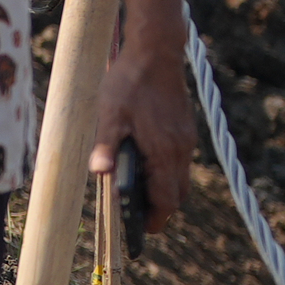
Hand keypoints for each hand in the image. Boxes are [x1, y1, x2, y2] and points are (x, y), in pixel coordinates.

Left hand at [91, 0, 196, 236]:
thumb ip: (105, 146)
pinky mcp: (185, 129)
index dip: (155, 219)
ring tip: (136, 187)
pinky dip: (165, 168)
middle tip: (136, 212)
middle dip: (159, 206)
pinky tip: (144, 158)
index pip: (167, 200)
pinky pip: (179, 159)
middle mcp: (180, 150)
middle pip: (177, 193)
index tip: (142, 231)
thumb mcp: (109, 115)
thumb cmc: (129, 83)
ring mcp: (186, 139)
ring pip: (180, 176)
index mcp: (164, 152)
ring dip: (162, 187)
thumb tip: (99, 174)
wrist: (157, 53)